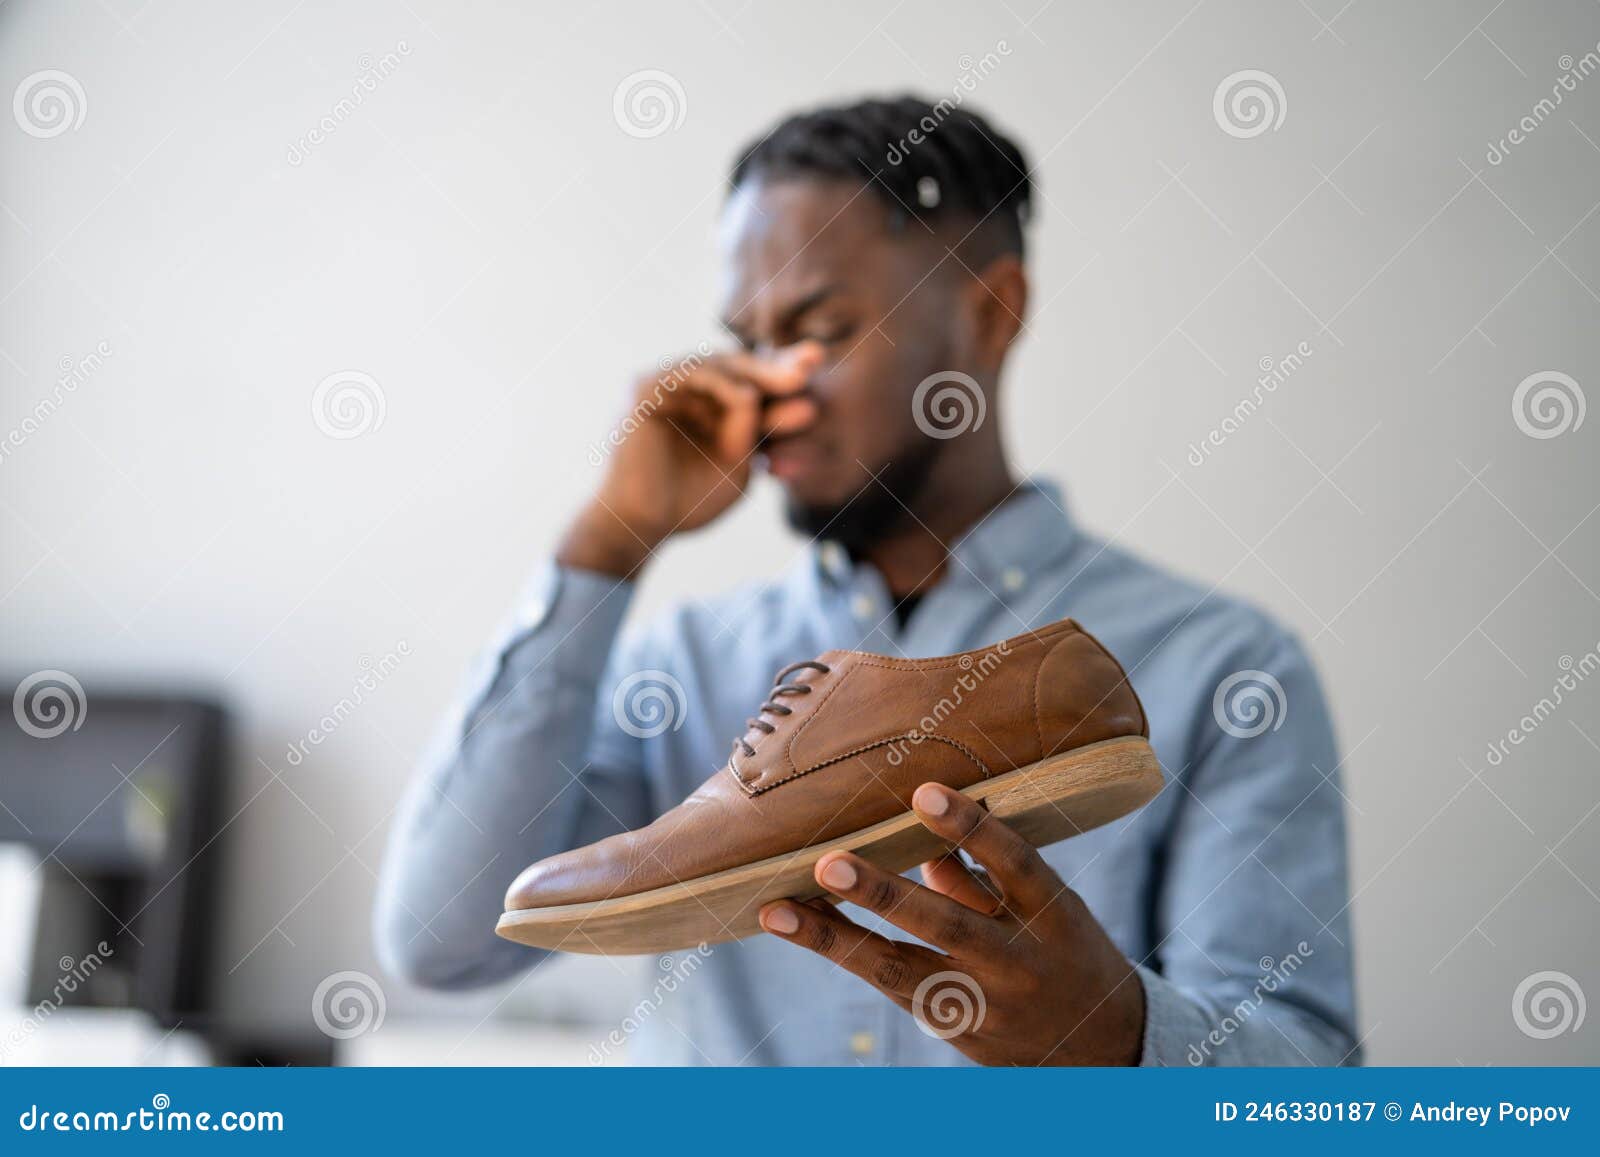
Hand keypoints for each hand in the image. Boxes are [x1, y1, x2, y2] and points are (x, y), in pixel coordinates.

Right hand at [559, 343, 823, 576]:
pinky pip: (690, 374)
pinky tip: (749, 397)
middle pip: (742, 367)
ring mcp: (670, 386)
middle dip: (780, 365)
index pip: (757, 386)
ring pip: (721, 364)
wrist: (641, 525)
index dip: (787, 377)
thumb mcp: (738, 470)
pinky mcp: (647, 389)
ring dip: (759, 371)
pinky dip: (722, 383)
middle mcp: (694, 391)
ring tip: (796, 380)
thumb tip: (771, 401)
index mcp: (718, 407)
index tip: (822, 370)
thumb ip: (755, 438)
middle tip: (815, 361)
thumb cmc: (688, 503)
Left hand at [758, 782, 1146, 1065]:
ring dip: (834, 938)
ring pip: (900, 971)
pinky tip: (799, 927)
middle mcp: (1019, 962)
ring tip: (779, 909)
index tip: (925, 792)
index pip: (1016, 865)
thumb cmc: (1062, 949)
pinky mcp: (953, 1030)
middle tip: (830, 863)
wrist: (1100, 1049)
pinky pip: (891, 988)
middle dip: (884, 896)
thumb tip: (919, 833)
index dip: (973, 829)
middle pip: (947, 927)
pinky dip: (845, 954)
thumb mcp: (1045, 905)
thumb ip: (983, 871)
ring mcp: (984, 1004)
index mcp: (1054, 915)